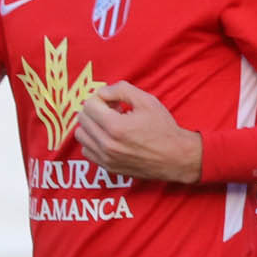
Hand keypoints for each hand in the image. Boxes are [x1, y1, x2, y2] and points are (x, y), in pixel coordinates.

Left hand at [74, 82, 201, 183]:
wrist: (175, 157)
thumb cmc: (163, 129)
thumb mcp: (147, 101)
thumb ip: (121, 90)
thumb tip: (102, 92)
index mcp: (115, 126)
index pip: (89, 105)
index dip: (101, 98)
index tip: (114, 102)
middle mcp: (107, 144)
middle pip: (82, 119)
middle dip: (95, 110)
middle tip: (112, 110)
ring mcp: (106, 158)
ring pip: (80, 135)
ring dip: (91, 125)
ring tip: (109, 124)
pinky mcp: (108, 167)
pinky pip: (86, 150)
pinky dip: (93, 141)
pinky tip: (108, 137)